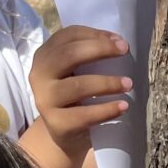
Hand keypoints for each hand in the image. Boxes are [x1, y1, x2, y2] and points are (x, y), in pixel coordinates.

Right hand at [29, 28, 132, 155]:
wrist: (63, 132)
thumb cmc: (74, 95)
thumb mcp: (76, 70)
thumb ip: (89, 55)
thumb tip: (117, 42)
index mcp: (45, 56)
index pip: (68, 36)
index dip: (95, 35)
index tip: (120, 41)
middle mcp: (39, 75)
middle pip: (69, 55)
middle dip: (100, 49)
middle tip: (125, 51)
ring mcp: (45, 99)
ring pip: (78, 86)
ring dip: (107, 82)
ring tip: (128, 84)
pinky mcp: (55, 123)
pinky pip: (84, 115)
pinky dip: (106, 110)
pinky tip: (122, 106)